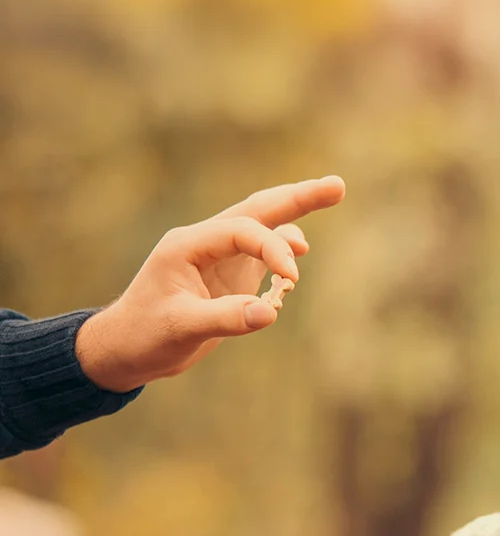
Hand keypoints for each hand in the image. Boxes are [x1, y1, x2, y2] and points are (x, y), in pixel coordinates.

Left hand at [75, 175, 346, 391]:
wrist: (125, 349)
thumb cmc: (146, 336)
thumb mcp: (183, 328)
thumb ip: (226, 318)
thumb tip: (270, 312)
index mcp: (188, 245)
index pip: (242, 232)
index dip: (273, 249)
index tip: (291, 279)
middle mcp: (205, 243)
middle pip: (257, 210)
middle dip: (297, 197)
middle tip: (338, 186)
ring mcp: (218, 257)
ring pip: (262, 227)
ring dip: (295, 216)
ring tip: (331, 194)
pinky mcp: (228, 275)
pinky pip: (261, 254)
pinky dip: (283, 252)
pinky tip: (298, 257)